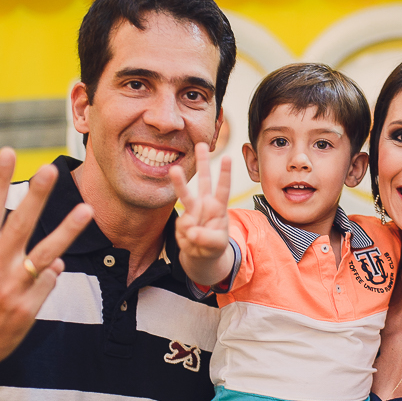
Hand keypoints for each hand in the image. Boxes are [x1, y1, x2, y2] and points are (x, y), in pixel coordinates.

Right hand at [0, 148, 93, 389]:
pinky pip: (49, 283)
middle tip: (48, 169)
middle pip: (20, 224)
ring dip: (68, 230)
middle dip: (36, 196)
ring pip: (47, 253)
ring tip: (87, 208)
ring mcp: (12, 288)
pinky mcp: (27, 309)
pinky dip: (49, 278)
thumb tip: (55, 258)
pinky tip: (34, 286)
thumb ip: (4, 257)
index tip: (7, 152)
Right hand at [171, 143, 231, 261]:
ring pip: (185, 194)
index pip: (223, 188)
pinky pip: (183, 228)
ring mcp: (192, 212)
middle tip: (201, 144)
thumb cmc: (214, 247)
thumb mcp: (217, 246)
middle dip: (203, 162)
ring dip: (180, 182)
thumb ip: (207, 239)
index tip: (227, 157)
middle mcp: (204, 204)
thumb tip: (191, 231)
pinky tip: (193, 242)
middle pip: (204, 181)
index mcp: (218, 207)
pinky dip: (188, 238)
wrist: (200, 256)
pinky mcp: (181, 222)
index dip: (225, 174)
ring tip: (174, 169)